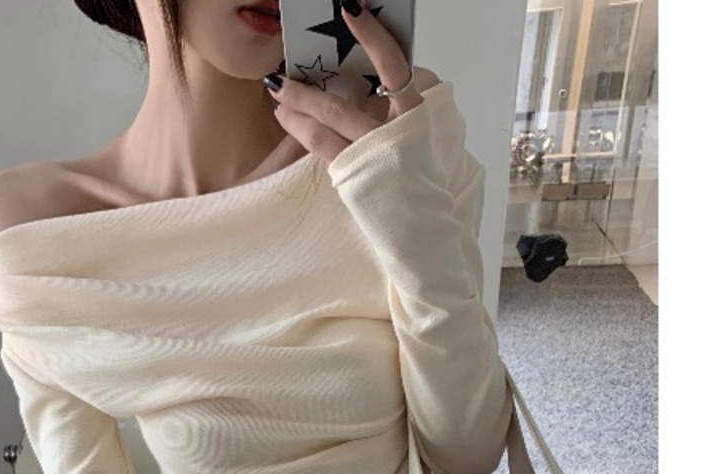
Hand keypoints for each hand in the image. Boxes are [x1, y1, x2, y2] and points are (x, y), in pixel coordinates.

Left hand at [265, 2, 440, 163]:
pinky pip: (322, 143)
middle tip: (291, 62)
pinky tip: (285, 116)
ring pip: (330, 117)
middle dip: (316, 78)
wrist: (423, 224)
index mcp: (419, 112)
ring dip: (299, 99)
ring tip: (277, 88)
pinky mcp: (356, 174)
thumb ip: (403, 103)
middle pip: (347, 98)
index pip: (396, 64)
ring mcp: (375, 152)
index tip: (351, 10)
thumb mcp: (422, 132)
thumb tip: (378, 79)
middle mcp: (398, 129)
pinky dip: (299, 125)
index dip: (372, 35)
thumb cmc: (419, 177)